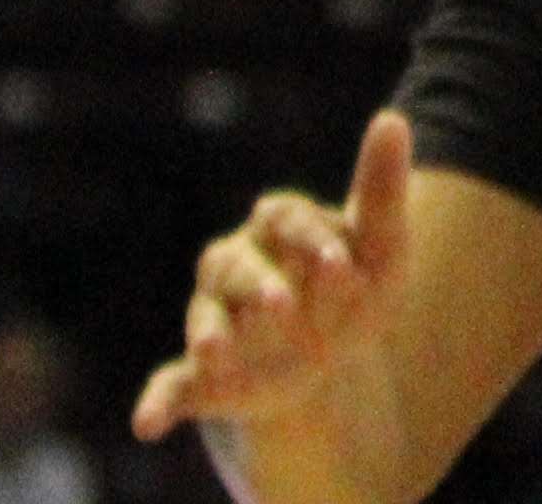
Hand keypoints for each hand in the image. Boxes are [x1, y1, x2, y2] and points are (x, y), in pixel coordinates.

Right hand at [132, 109, 412, 445]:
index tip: (345, 267)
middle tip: (283, 306)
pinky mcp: (201, 376)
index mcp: (278, 229)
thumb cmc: (356, 288)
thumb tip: (392, 117)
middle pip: (233, 264)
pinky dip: (156, 404)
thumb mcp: (382, 246)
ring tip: (213, 352)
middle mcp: (236, 268)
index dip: (314, 241)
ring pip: (203, 318)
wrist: (335, 356)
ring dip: (207, 335)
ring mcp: (216, 322)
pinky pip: (169, 387)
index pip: (286, 220)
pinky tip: (148, 424)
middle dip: (257, 285)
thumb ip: (382, 188)